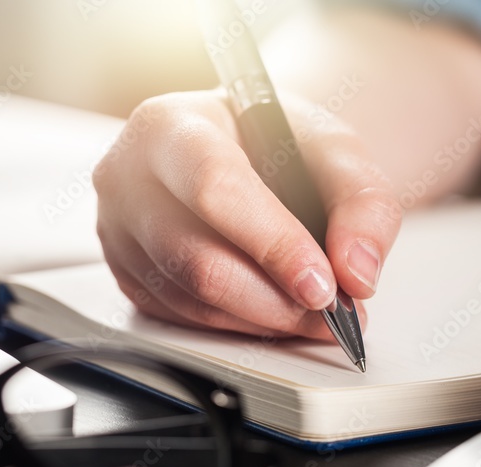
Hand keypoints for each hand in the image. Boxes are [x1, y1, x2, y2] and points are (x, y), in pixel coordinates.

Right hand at [93, 91, 400, 338]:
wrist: (242, 150)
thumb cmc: (275, 142)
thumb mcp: (334, 150)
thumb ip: (362, 203)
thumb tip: (357, 273)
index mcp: (172, 125)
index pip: (217, 189)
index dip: (274, 246)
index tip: (324, 286)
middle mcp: (128, 177)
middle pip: (198, 260)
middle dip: (276, 300)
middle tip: (333, 312)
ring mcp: (119, 232)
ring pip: (192, 300)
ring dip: (265, 320)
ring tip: (316, 315)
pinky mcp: (127, 276)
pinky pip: (184, 319)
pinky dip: (240, 326)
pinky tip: (276, 311)